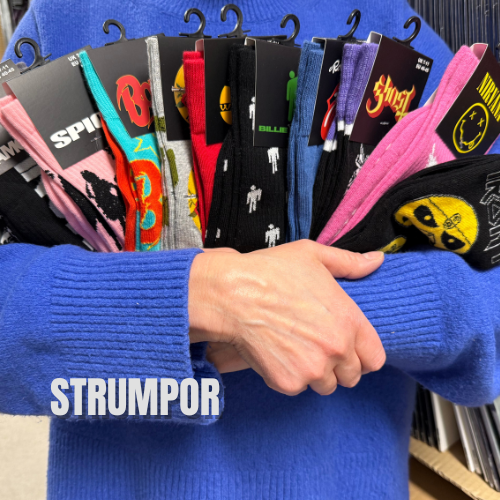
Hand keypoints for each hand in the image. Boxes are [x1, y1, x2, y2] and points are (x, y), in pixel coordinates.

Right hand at [189, 240, 385, 395]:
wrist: (232, 294)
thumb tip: (376, 261)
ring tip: (295, 349)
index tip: (348, 348)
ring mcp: (312, 370)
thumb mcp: (313, 256)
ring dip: (315, 373)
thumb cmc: (271, 272)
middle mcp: (337, 350)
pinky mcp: (288, 382)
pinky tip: (277, 353)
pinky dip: (289, 376)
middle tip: (316, 347)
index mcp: (349, 321)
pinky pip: (297, 388)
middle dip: (337, 365)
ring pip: (325, 385)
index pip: (374, 359)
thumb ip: (349, 262)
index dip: (361, 354)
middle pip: (351, 377)